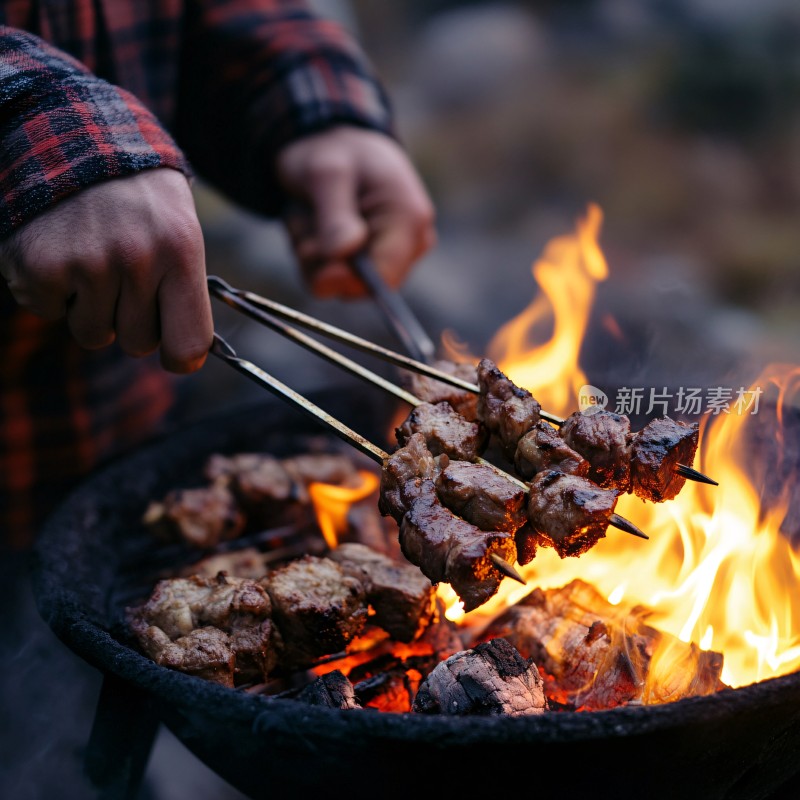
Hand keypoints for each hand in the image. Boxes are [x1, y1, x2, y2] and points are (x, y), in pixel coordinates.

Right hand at [0, 169, 211, 372]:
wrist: (72, 134)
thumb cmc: (138, 196)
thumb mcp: (180, 229)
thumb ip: (184, 290)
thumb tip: (186, 354)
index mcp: (180, 251)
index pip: (189, 342)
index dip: (179, 356)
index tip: (173, 353)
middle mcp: (136, 258)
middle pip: (137, 343)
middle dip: (130, 320)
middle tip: (122, 278)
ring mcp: (85, 262)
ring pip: (93, 333)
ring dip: (89, 307)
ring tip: (90, 259)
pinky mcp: (39, 264)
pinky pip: (48, 312)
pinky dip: (49, 291)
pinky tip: (59, 251)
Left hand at [276, 126, 435, 297]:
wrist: (334, 146)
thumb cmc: (335, 153)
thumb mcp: (326, 173)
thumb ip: (335, 216)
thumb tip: (343, 260)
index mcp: (410, 219)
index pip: (385, 276)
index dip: (344, 276)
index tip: (312, 251)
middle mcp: (409, 245)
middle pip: (359, 285)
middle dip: (322, 258)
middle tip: (310, 216)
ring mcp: (391, 259)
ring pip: (339, 285)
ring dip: (313, 255)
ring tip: (314, 216)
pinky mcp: (370, 269)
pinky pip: (330, 282)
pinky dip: (313, 258)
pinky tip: (316, 228)